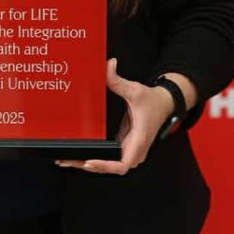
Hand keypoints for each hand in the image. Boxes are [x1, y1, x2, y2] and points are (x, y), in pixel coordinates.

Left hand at [54, 58, 177, 174]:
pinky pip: (110, 157)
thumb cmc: (153, 101)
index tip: (89, 161)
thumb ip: (119, 80)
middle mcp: (135, 150)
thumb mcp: (135, 90)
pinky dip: (96, 158)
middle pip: (111, 167)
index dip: (105, 165)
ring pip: (110, 165)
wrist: (165, 104)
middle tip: (68, 160)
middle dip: (90, 166)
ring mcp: (130, 149)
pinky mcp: (126, 146)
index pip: (122, 164)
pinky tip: (80, 155)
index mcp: (139, 140)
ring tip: (68, 160)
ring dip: (90, 164)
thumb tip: (109, 66)